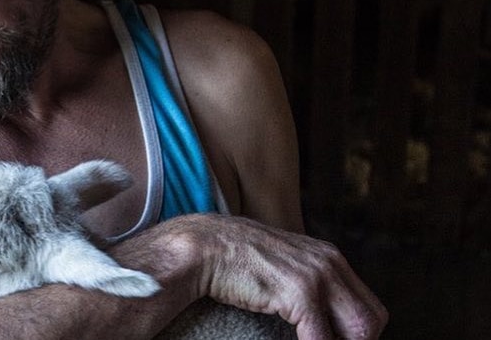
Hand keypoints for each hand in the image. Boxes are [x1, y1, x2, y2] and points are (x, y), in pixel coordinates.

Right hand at [180, 214, 387, 339]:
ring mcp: (317, 276)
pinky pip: (323, 339)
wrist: (205, 246)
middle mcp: (330, 263)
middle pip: (371, 320)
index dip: (357, 336)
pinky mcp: (299, 292)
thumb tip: (316, 316)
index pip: (368, 308)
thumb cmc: (235, 261)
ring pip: (360, 332)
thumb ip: (304, 283)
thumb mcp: (282, 266)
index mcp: (329, 258)